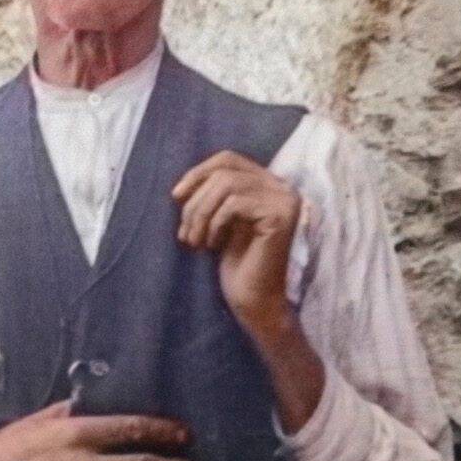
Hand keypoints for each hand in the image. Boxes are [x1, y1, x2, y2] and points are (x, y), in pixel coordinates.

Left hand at [173, 152, 301, 342]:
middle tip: (185, 234)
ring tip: (194, 242)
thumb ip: (209, 198)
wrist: (252, 301)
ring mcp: (285, 199)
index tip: (176, 197)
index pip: (228, 159)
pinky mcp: (282, 215)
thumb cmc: (234, 266)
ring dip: (201, 214)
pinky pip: (235, 203)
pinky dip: (215, 223)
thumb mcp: (216, 223)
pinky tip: (213, 245)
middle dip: (195, 201)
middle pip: (225, 171)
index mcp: (266, 184)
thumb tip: (181, 188)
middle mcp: (281, 187)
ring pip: (227, 185)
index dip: (198, 172)